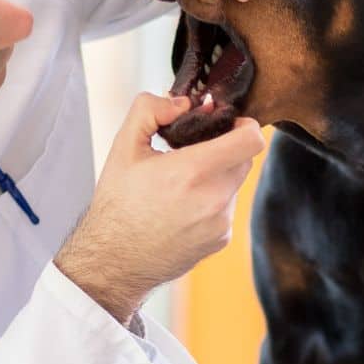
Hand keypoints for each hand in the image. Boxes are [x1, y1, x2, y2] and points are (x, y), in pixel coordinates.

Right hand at [55, 93, 265, 323]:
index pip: (250, 140)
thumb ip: (150, 110)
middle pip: (245, 158)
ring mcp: (221, 222)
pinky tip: (183, 207)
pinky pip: (228, 206)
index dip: (245, 125)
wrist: (113, 261)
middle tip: (195, 150)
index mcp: (191, 172)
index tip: (229, 123)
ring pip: (236, 183)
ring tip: (182, 183)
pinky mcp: (222, 239)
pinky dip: (213, 199)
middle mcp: (213, 199)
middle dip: (225, 148)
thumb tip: (183, 102)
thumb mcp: (124, 147)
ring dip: (218, 174)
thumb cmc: (117, 205)